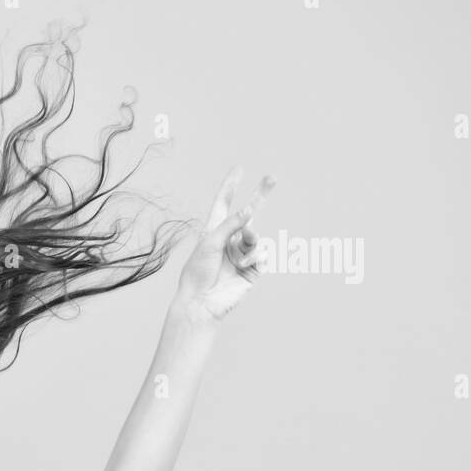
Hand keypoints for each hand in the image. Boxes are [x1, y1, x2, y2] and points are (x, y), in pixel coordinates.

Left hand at [176, 166, 275, 323]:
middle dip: (260, 195)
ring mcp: (242, 253)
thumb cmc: (198, 272)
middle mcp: (230, 240)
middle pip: (249, 213)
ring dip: (250, 242)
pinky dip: (253, 257)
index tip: (238, 169)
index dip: (231, 186)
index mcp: (214, 231)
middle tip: (273, 177)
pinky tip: (242, 267)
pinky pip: (262, 253)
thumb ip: (230, 225)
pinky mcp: (253, 268)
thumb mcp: (210, 243)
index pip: (224, 203)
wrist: (202, 301)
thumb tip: (249, 210)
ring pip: (256, 236)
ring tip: (238, 257)